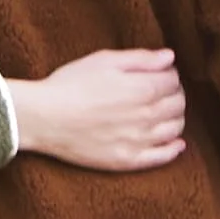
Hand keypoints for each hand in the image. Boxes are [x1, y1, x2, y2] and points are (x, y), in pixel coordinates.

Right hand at [5, 47, 185, 171]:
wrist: (42, 118)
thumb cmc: (69, 85)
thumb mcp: (104, 60)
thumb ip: (141, 59)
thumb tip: (170, 58)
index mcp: (142, 88)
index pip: (173, 81)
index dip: (168, 75)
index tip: (158, 74)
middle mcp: (145, 116)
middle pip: (177, 104)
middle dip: (174, 94)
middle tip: (160, 92)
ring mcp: (137, 141)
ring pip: (174, 129)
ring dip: (175, 118)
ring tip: (162, 112)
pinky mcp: (127, 160)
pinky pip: (161, 158)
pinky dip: (173, 150)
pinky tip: (176, 143)